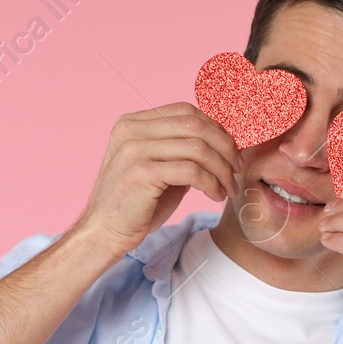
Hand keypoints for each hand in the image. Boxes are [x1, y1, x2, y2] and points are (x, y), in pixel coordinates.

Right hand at [73, 102, 239, 258]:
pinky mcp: (141, 172)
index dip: (216, 129)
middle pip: (195, 125)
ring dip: (222, 170)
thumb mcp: (160, 168)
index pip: (186, 111)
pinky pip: (191, 171)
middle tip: (237, 170)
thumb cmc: (137, 204)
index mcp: (133, 123)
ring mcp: (134, 149)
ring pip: (197, 148)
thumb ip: (182, 150)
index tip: (232, 153)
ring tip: (228, 188)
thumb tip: (223, 141)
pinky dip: (211, 183)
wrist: (105, 232)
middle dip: (225, 147)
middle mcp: (131, 129)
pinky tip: (215, 195)